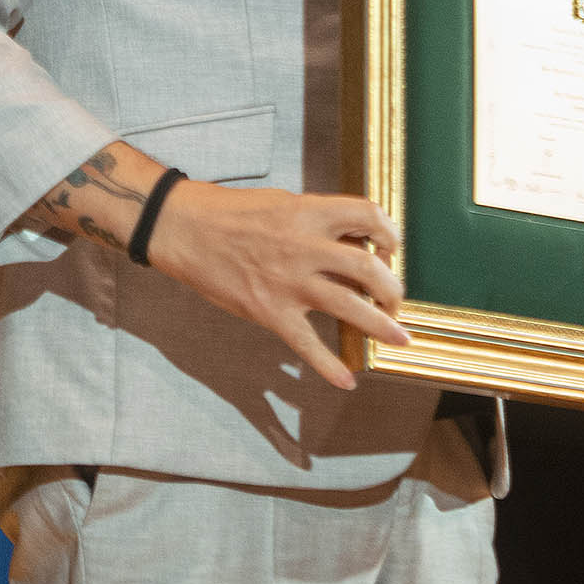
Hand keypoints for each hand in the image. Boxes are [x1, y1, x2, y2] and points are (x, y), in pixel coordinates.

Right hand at [149, 182, 408, 392]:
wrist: (184, 229)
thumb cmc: (230, 212)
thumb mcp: (281, 203)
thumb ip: (315, 221)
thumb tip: (350, 242)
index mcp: (308, 213)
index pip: (368, 215)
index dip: (389, 231)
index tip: (391, 247)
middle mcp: (305, 246)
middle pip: (370, 267)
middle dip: (392, 287)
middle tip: (395, 298)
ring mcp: (289, 282)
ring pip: (351, 306)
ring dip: (381, 324)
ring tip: (399, 337)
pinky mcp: (270, 311)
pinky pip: (307, 345)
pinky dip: (330, 367)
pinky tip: (347, 381)